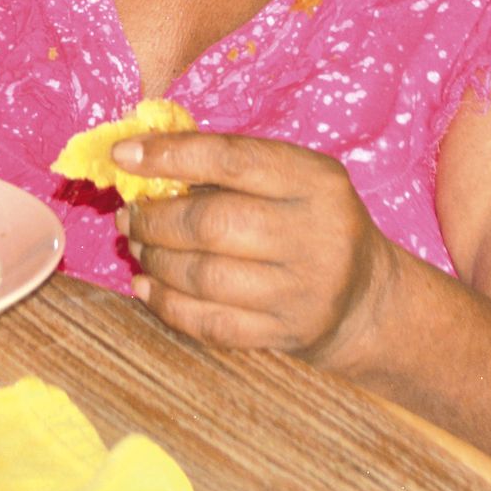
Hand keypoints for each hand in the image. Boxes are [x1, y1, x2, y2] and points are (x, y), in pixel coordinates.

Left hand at [114, 132, 395, 366]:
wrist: (367, 298)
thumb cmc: (312, 220)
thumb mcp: (293, 177)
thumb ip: (229, 165)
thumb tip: (143, 156)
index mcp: (314, 181)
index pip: (231, 159)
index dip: (169, 156)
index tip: (123, 156)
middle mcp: (314, 235)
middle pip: (210, 224)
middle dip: (154, 218)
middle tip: (128, 214)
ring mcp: (302, 292)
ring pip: (204, 276)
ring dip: (155, 259)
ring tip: (138, 244)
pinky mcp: (286, 335)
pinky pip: (211, 323)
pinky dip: (167, 304)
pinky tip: (146, 286)